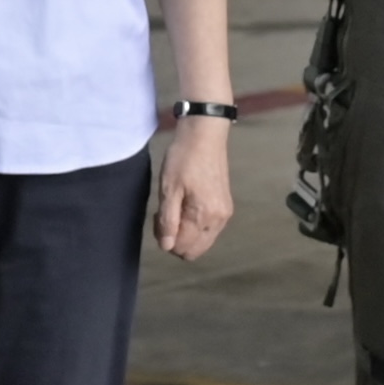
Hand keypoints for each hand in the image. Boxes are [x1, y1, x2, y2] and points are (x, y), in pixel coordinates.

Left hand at [150, 114, 234, 259]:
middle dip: (176, 240)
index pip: (183, 248)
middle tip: (164, 216)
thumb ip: (168, 220)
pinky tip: (185, 205)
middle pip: (195, 250)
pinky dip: (195, 224)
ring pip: (202, 240)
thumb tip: (167, 246)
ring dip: (185, 232)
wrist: (204, 135)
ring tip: (174, 208)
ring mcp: (224, 214)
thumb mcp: (169, 188)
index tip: (158, 218)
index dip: (166, 240)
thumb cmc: (183, 159)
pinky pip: (208, 229)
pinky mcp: (225, 206)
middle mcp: (219, 220)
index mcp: (204, 216)